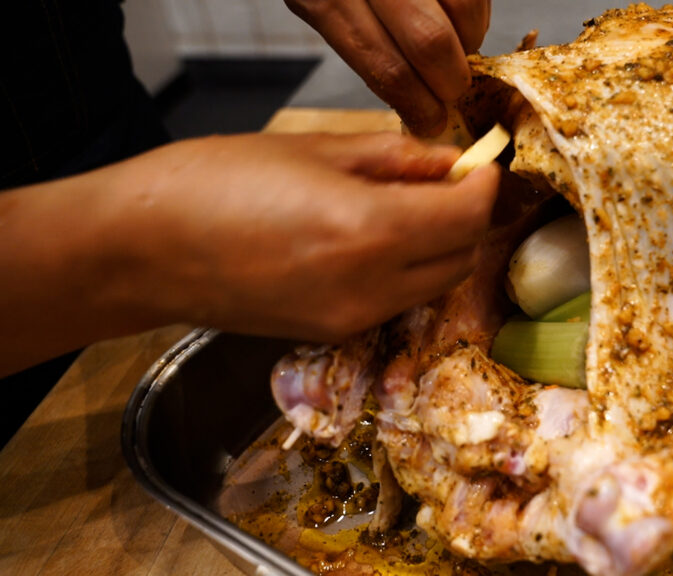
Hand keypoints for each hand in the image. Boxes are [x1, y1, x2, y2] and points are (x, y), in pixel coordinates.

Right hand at [0, 131, 499, 373]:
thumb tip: (449, 163)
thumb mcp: (314, 151)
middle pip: (460, 258)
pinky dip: (407, 272)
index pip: (467, 216)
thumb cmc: (213, 182)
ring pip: (433, 286)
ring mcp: (352, 320)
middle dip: (467, 218)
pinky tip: (376, 240)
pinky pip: (396, 303)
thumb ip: (395, 159)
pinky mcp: (331, 335)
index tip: (481, 164)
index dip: (484, 186)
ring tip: (409, 208)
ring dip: (440, 248)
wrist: (142, 250)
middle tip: (447, 182)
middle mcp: (371, 288)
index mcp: (369, 231)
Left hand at [286, 0, 490, 134]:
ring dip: (469, 43)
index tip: (430, 121)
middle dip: (450, 82)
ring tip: (455, 47)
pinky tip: (456, 15)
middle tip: (450, 92)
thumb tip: (411, 97)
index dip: (417, 104)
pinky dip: (474, 12)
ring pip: (464, 13)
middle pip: (431, 43)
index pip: (384, 66)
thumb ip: (358, 40)